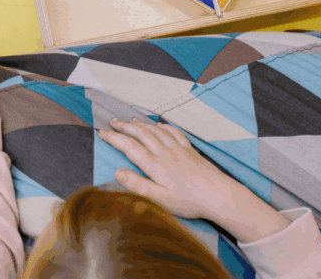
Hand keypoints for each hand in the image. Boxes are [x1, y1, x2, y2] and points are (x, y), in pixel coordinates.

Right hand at [98, 118, 241, 220]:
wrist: (218, 194)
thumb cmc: (189, 201)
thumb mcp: (160, 199)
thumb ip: (137, 185)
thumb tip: (117, 172)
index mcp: (155, 165)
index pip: (129, 146)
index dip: (113, 138)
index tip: (101, 133)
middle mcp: (164, 152)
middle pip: (140, 133)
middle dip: (124, 126)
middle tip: (111, 121)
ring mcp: (178, 148)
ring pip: (154, 130)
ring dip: (140, 123)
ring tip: (130, 120)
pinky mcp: (189, 149)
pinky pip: (172, 131)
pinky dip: (161, 125)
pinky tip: (158, 124)